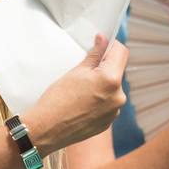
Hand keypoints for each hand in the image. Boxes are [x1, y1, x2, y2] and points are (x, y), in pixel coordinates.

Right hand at [24, 34, 127, 152]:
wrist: (47, 129)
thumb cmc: (57, 99)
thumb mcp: (76, 71)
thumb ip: (95, 54)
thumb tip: (103, 39)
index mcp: (111, 79)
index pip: (121, 52)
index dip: (111, 46)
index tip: (100, 46)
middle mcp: (119, 96)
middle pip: (117, 71)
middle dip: (104, 67)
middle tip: (84, 71)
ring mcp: (115, 111)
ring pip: (113, 88)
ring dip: (102, 84)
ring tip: (81, 90)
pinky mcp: (109, 122)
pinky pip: (108, 104)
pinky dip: (99, 100)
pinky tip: (82, 103)